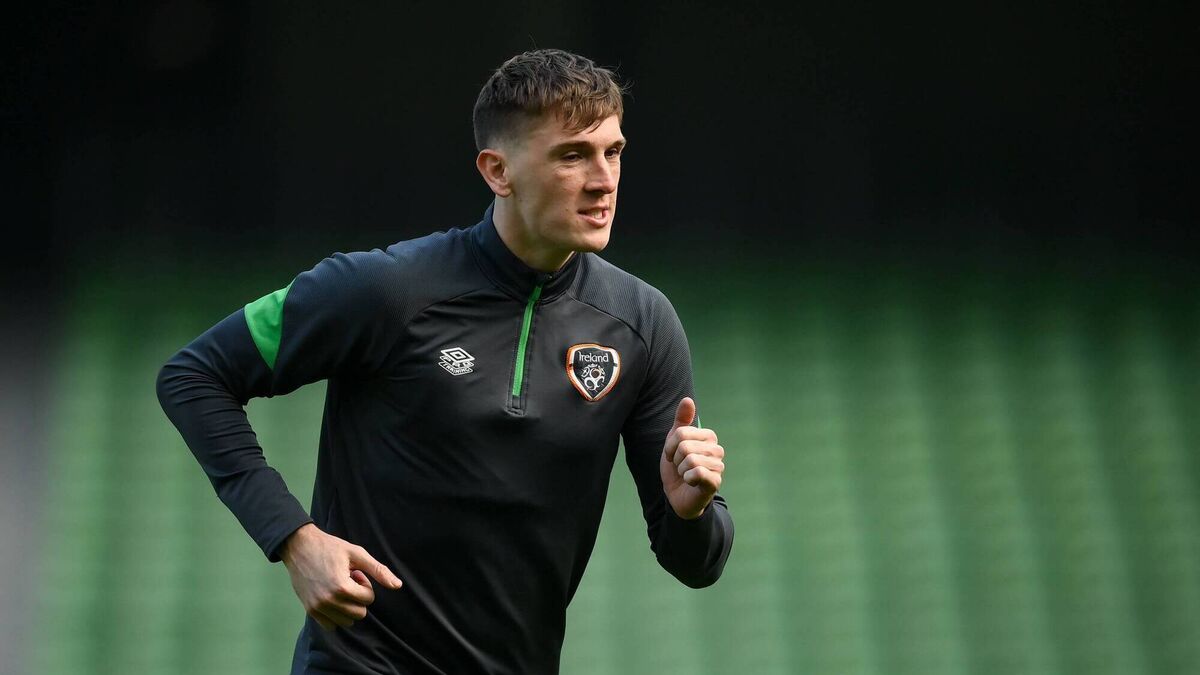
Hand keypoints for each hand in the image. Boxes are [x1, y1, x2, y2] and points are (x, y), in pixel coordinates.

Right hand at [279, 523, 402, 630]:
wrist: (299, 546)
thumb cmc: (330, 547)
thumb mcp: (357, 553)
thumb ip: (378, 570)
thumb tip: (398, 586)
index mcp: (341, 587)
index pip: (368, 599)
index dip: (365, 584)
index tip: (354, 572)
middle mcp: (328, 601)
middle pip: (359, 613)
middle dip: (358, 597)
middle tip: (347, 580)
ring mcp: (317, 607)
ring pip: (346, 622)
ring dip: (347, 606)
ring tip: (339, 587)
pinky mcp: (310, 610)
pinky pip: (331, 626)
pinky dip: (336, 615)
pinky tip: (332, 597)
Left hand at [660, 397, 724, 519]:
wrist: (677, 495)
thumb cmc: (678, 467)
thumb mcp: (674, 442)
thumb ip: (681, 421)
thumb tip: (688, 399)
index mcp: (708, 437)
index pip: (681, 433)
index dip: (670, 446)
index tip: (673, 455)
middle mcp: (717, 449)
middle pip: (685, 446)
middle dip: (676, 460)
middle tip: (680, 467)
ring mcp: (719, 466)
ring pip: (690, 459)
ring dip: (681, 470)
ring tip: (686, 475)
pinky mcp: (716, 482)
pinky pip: (697, 472)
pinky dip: (687, 478)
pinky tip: (691, 482)